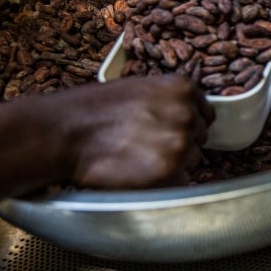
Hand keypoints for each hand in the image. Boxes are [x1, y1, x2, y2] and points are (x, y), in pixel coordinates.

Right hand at [59, 75, 213, 189]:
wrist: (65, 132)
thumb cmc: (93, 109)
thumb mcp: (139, 88)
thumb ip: (168, 101)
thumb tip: (187, 118)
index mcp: (183, 88)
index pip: (205, 114)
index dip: (187, 125)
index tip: (170, 131)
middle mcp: (187, 114)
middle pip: (198, 138)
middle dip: (179, 144)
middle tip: (148, 146)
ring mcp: (180, 144)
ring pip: (191, 161)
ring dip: (172, 164)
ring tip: (140, 159)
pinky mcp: (169, 171)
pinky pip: (180, 181)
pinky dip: (164, 181)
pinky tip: (140, 172)